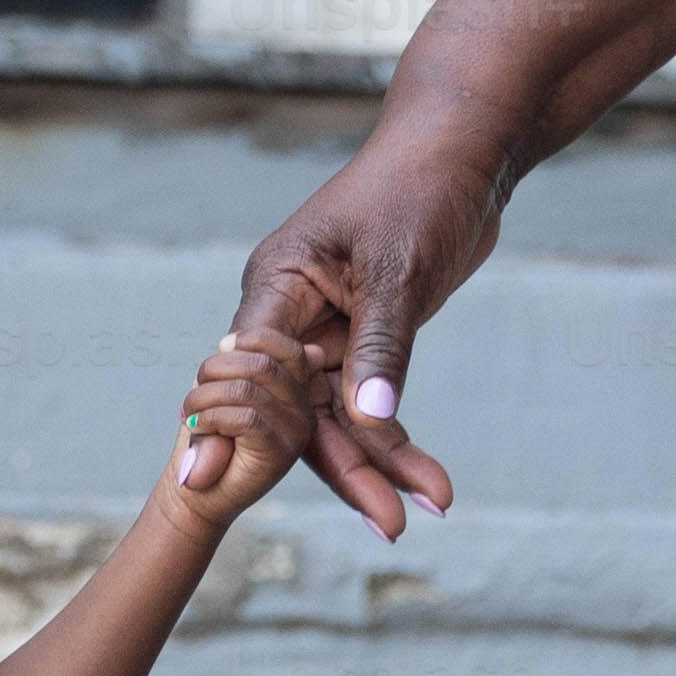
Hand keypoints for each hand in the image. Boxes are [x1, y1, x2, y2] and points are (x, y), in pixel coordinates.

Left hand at [159, 327, 318, 532]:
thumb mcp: (225, 391)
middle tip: (192, 395)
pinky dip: (209, 417)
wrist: (197, 491)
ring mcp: (294, 432)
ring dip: (203, 397)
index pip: (286, 347)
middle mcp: (302, 410)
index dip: (249, 340)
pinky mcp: (278, 453)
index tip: (220, 349)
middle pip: (261, 364)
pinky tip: (197, 428)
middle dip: (214, 370)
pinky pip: (244, 418)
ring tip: (188, 414)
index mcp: (294, 390)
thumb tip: (250, 344)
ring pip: (247, 389)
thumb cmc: (209, 437)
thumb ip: (242, 366)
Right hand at [231, 122, 504, 537]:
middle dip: (347, 467)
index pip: (249, 374)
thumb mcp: (398, 270)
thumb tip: (369, 418)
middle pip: (299, 408)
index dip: (234, 433)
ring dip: (383, 461)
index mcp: (276, 287)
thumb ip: (381, 348)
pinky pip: (369, 399)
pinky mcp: (365, 335)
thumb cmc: (418, 188)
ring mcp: (328, 329)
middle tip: (390, 524)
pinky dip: (397, 434)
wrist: (464, 151)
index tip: (211, 487)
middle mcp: (292, 316)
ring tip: (430, 508)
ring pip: (338, 414)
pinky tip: (424, 476)